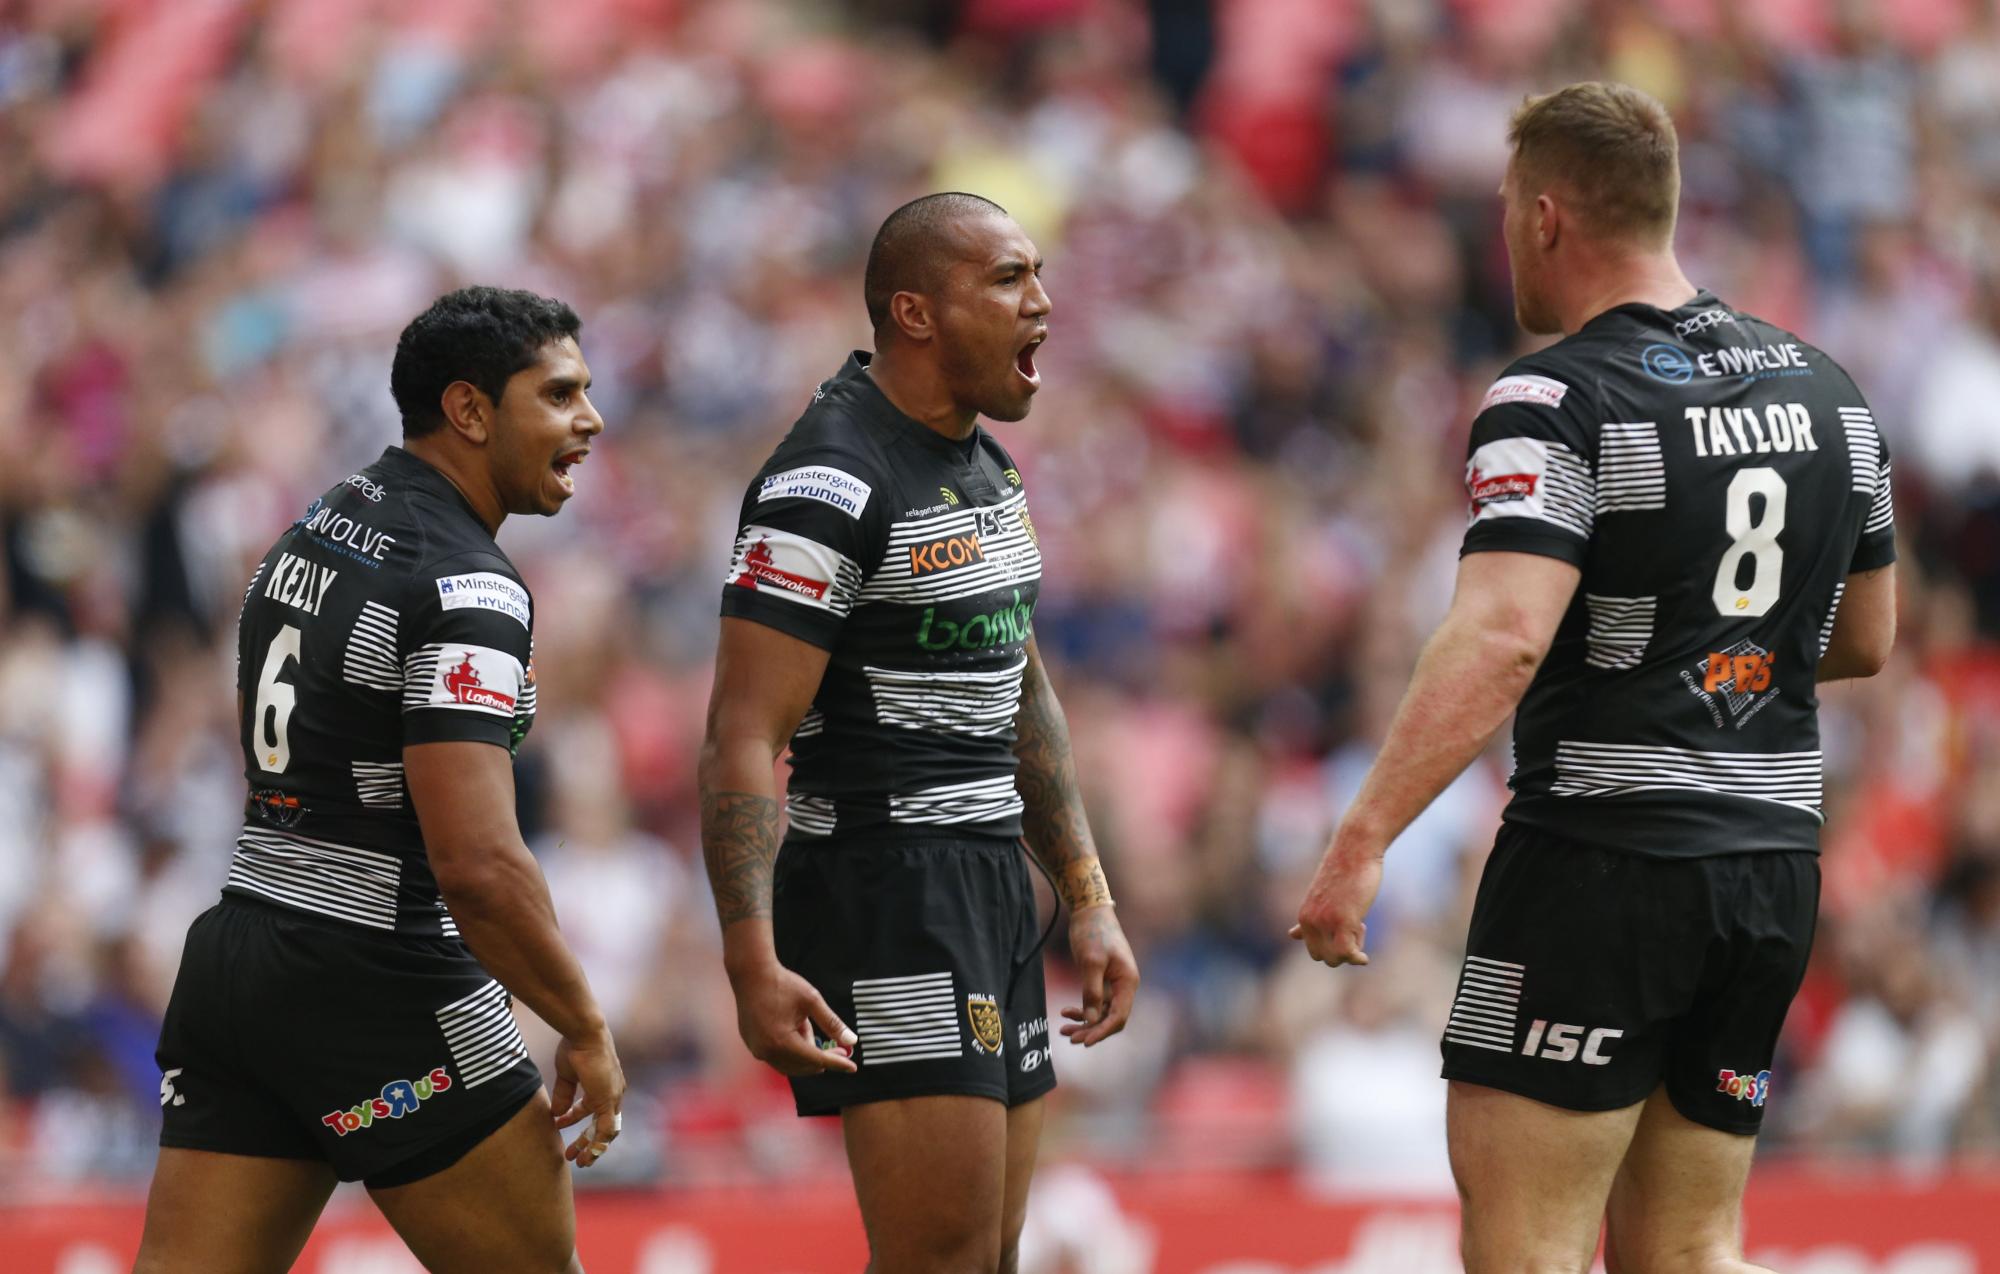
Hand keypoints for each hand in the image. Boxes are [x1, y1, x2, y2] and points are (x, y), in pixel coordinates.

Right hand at [551, 1027, 624, 1167]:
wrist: (584, 1035)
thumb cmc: (575, 1048)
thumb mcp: (567, 1076)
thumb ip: (564, 1095)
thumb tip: (556, 1115)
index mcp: (604, 1085)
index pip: (594, 1110)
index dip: (577, 1120)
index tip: (561, 1126)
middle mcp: (613, 1093)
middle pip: (601, 1124)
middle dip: (586, 1141)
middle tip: (571, 1153)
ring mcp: (613, 1098)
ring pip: (605, 1132)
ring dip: (591, 1147)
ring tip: (577, 1160)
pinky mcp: (609, 1102)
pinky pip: (607, 1130)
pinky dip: (598, 1144)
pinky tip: (586, 1154)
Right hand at [731, 960, 859, 1076]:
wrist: (751, 973)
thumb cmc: (782, 984)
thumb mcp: (812, 1001)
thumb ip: (832, 1023)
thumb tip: (852, 1041)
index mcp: (782, 1042)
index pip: (816, 1059)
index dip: (836, 1063)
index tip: (852, 1067)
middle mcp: (767, 1051)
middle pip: (802, 1066)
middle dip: (822, 1059)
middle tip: (840, 1049)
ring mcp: (757, 1049)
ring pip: (789, 1064)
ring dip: (805, 1054)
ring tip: (808, 1026)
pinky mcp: (752, 1044)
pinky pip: (776, 1057)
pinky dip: (791, 1051)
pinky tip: (796, 1029)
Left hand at [1061, 904, 1137, 1045]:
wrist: (1089, 910)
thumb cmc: (1092, 933)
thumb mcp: (1090, 962)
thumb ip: (1091, 992)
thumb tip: (1091, 1020)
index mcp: (1127, 982)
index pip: (1118, 1016)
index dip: (1102, 1031)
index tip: (1084, 1042)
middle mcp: (1124, 986)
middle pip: (1111, 1019)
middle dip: (1092, 1030)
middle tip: (1070, 1038)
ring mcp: (1114, 984)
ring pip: (1101, 1013)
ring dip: (1085, 1023)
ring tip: (1063, 1030)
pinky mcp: (1102, 980)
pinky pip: (1095, 1003)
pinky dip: (1082, 1010)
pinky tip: (1065, 1012)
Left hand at [1290, 844, 1383, 967]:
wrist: (1356, 848)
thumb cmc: (1345, 871)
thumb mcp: (1321, 897)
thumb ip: (1308, 919)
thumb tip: (1291, 936)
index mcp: (1304, 916)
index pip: (1313, 950)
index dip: (1333, 945)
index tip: (1348, 927)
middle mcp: (1310, 920)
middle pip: (1322, 957)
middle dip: (1341, 950)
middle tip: (1356, 926)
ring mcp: (1325, 921)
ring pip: (1334, 958)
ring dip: (1351, 951)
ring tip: (1360, 926)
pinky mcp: (1343, 919)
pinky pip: (1346, 953)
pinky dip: (1356, 959)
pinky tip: (1365, 959)